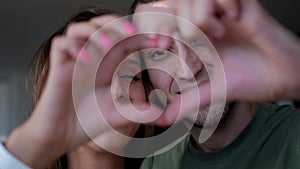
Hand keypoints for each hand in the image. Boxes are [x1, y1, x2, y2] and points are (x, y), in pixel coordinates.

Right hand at [5, 15, 158, 167]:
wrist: (63, 135)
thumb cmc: (88, 121)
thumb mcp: (119, 116)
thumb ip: (139, 113)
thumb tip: (160, 112)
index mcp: (108, 64)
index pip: (124, 40)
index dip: (140, 36)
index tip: (158, 41)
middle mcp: (92, 58)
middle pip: (101, 25)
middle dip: (117, 24)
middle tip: (132, 32)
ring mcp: (74, 60)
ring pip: (79, 28)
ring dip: (95, 32)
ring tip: (107, 45)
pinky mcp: (58, 67)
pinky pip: (60, 44)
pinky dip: (72, 46)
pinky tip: (85, 60)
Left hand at [152, 0, 299, 125]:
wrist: (286, 79)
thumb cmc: (254, 80)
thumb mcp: (213, 92)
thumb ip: (186, 101)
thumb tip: (162, 119)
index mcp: (200, 38)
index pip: (169, 21)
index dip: (159, 28)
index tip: (161, 44)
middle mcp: (210, 21)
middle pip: (176, 5)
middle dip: (175, 24)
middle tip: (188, 43)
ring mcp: (225, 12)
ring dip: (198, 17)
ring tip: (217, 34)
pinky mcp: (244, 5)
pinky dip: (220, 4)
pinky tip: (233, 19)